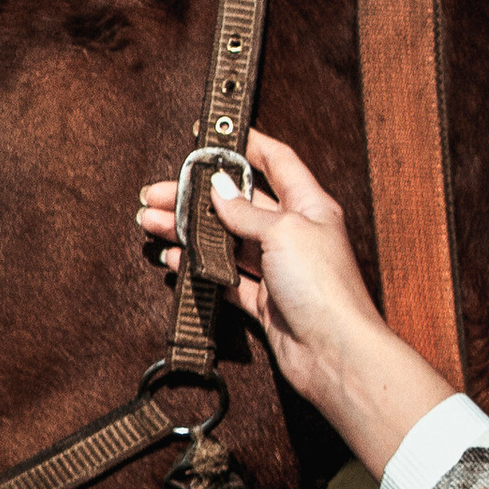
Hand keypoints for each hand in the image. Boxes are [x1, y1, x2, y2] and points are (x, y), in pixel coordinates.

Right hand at [131, 125, 453, 482]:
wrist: (336, 355)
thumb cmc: (325, 289)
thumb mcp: (283, 231)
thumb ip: (245, 210)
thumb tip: (219, 188)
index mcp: (308, 206)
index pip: (276, 161)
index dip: (246, 143)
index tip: (211, 134)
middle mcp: (293, 234)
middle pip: (238, 203)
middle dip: (196, 196)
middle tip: (158, 194)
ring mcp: (278, 270)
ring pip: (226, 241)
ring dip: (189, 231)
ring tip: (153, 224)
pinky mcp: (265, 302)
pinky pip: (225, 278)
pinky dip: (199, 267)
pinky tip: (174, 258)